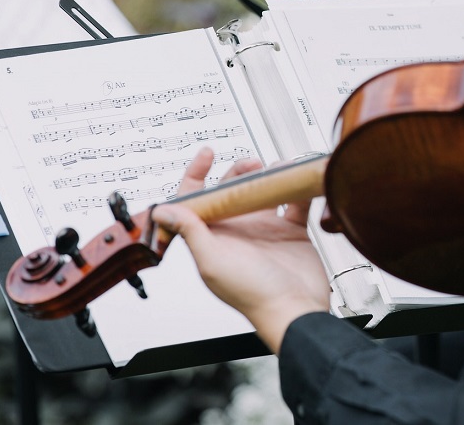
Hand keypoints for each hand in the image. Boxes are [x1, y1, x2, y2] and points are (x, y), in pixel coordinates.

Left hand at [153, 147, 331, 352]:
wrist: (294, 309)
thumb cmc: (252, 294)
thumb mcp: (213, 261)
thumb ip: (190, 232)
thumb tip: (163, 209)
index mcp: (214, 237)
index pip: (196, 200)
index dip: (196, 174)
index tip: (207, 154)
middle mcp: (237, 231)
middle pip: (232, 190)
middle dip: (239, 171)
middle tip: (252, 164)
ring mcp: (265, 230)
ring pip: (263, 192)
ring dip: (269, 176)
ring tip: (278, 169)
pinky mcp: (291, 232)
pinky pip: (294, 202)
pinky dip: (297, 188)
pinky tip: (301, 179)